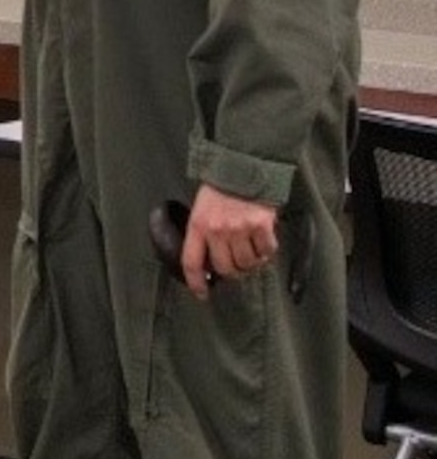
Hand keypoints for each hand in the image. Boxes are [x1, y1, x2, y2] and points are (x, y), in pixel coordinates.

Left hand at [180, 184, 279, 301]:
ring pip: (247, 263)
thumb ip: (204, 232)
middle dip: (232, 272)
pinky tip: (264, 241)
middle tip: (237, 266)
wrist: (243, 166)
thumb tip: (210, 260)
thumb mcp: (203, 208)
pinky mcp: (260, 226)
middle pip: (224, 268)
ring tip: (252, 250)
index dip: (196, 282)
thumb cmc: (221, 187)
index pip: (192, 261)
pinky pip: (266, 251)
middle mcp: (217, 229)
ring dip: (251, 262)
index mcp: (198, 225)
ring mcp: (239, 228)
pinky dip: (267, 251)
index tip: (201, 293)